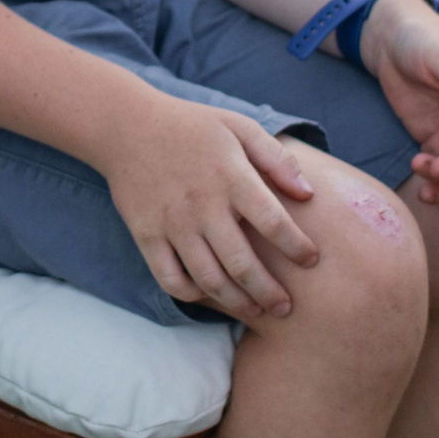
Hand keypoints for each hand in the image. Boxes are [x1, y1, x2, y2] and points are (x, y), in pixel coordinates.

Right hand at [99, 94, 320, 320]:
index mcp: (231, 177)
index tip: (311, 260)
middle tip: (286, 307)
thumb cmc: (191, 127)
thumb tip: (308, 195)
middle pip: (243, 264)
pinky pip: (171, 279)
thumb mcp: (238, 127)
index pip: (273, 222)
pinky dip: (192, 295)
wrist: (127, 126)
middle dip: (270, 293)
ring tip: (255, 311)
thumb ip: (277, 158)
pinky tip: (208, 294)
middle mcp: (203, 205)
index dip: (297, 247)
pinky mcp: (147, 235)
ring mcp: (172, 224)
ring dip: (237, 303)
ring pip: (210, 280)